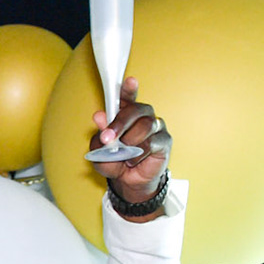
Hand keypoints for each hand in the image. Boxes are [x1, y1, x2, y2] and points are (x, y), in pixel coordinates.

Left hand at [92, 79, 171, 210]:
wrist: (129, 182)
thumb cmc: (115, 162)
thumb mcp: (99, 152)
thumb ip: (99, 136)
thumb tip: (99, 117)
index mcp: (126, 114)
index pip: (128, 98)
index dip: (129, 89)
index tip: (130, 81)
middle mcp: (143, 116)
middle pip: (136, 110)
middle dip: (120, 123)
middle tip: (108, 138)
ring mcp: (155, 127)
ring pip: (145, 126)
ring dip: (129, 142)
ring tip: (123, 154)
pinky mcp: (164, 140)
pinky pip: (151, 143)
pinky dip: (138, 154)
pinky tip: (133, 161)